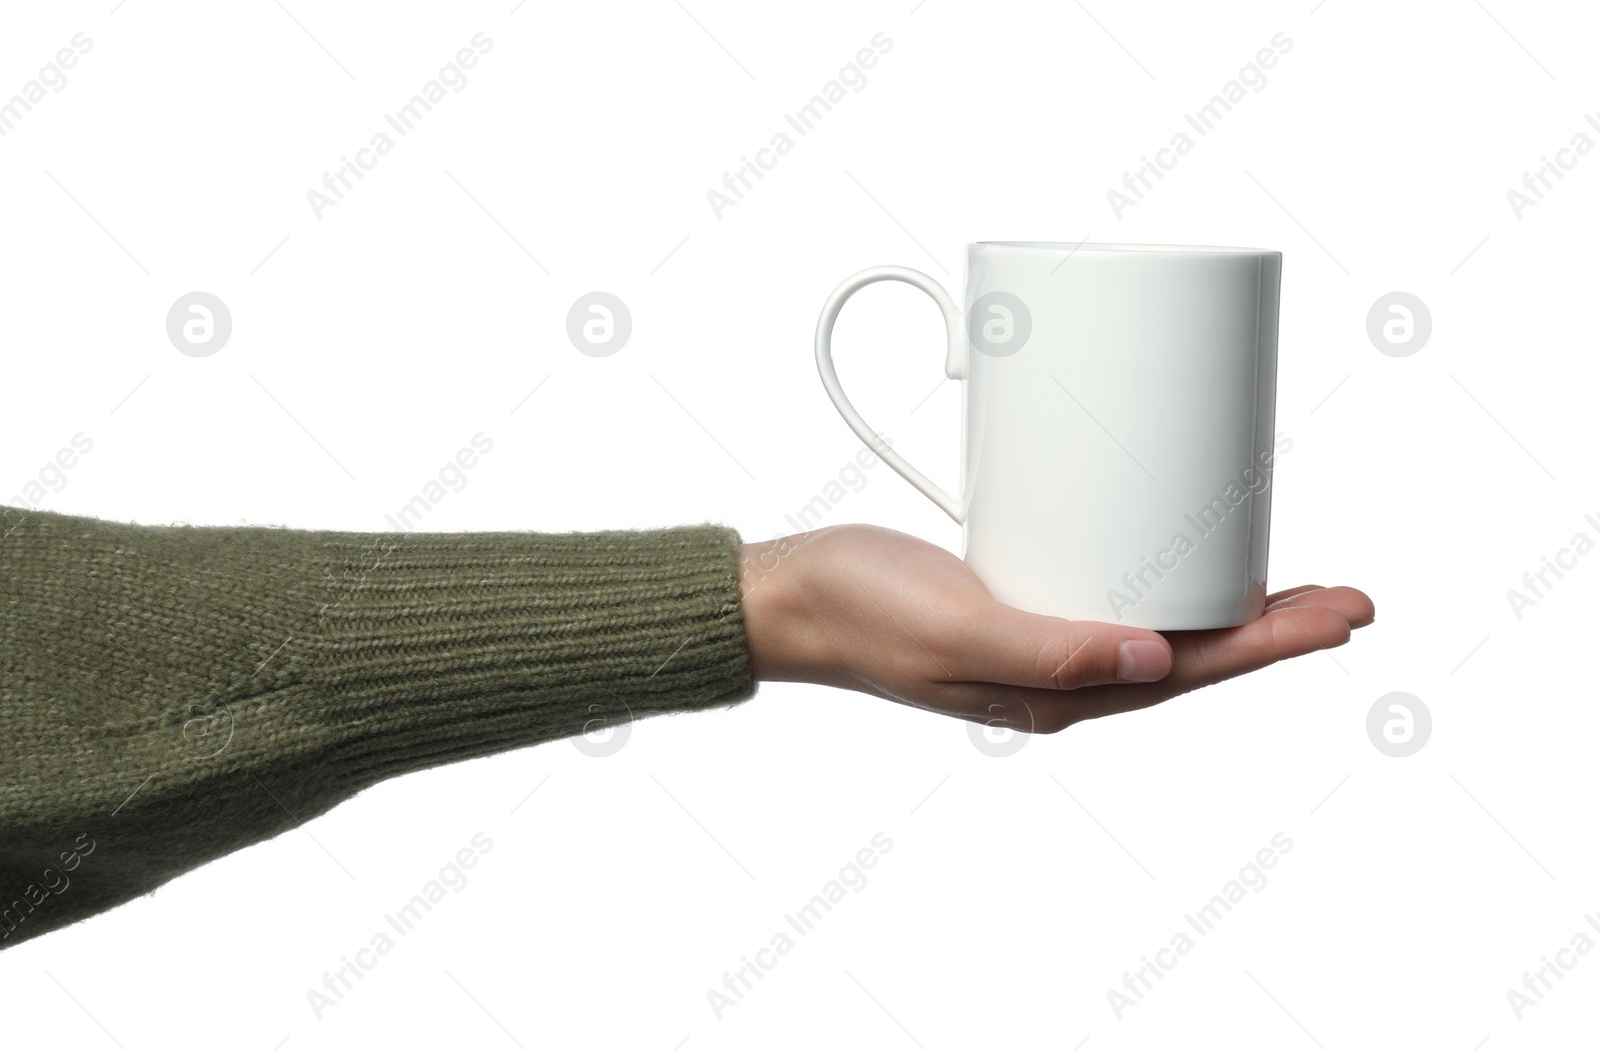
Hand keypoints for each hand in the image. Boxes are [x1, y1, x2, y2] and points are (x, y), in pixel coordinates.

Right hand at [737, 523, 1373, 732]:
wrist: (793, 595)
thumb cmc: (862, 614)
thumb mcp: (956, 631)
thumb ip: (1050, 652)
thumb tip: (1158, 658)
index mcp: (1055, 693)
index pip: (1191, 670)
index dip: (1274, 643)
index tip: (1342, 612)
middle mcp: (1060, 671)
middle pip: (1192, 651)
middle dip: (1272, 627)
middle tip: (1344, 595)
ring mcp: (1041, 635)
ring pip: (1158, 622)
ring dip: (1227, 603)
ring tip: (1285, 579)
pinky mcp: (1017, 595)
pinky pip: (1109, 589)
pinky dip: (1159, 573)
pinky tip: (1175, 551)